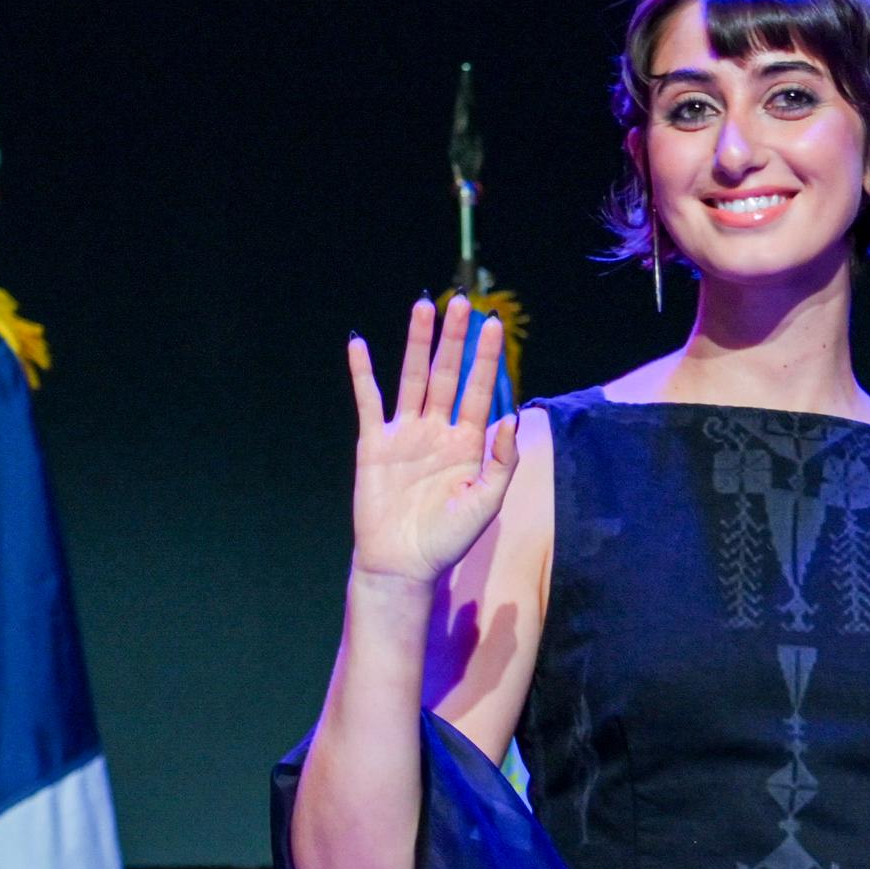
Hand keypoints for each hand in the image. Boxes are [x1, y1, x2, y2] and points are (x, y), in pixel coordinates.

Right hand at [345, 296, 516, 588]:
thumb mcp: (487, 503)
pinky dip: (363, 372)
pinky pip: (369, 401)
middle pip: (448, 374)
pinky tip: (359, 344)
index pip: (480, 390)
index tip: (494, 324)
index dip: (486, 358)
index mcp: (468, 442)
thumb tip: (510, 417)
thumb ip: (501, 461)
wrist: (403, 565)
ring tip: (422, 307)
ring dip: (417, 343)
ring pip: (413, 378)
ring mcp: (405, 433)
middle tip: (462, 303)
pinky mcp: (374, 443)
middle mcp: (437, 430)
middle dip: (454, 339)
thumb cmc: (448, 539)